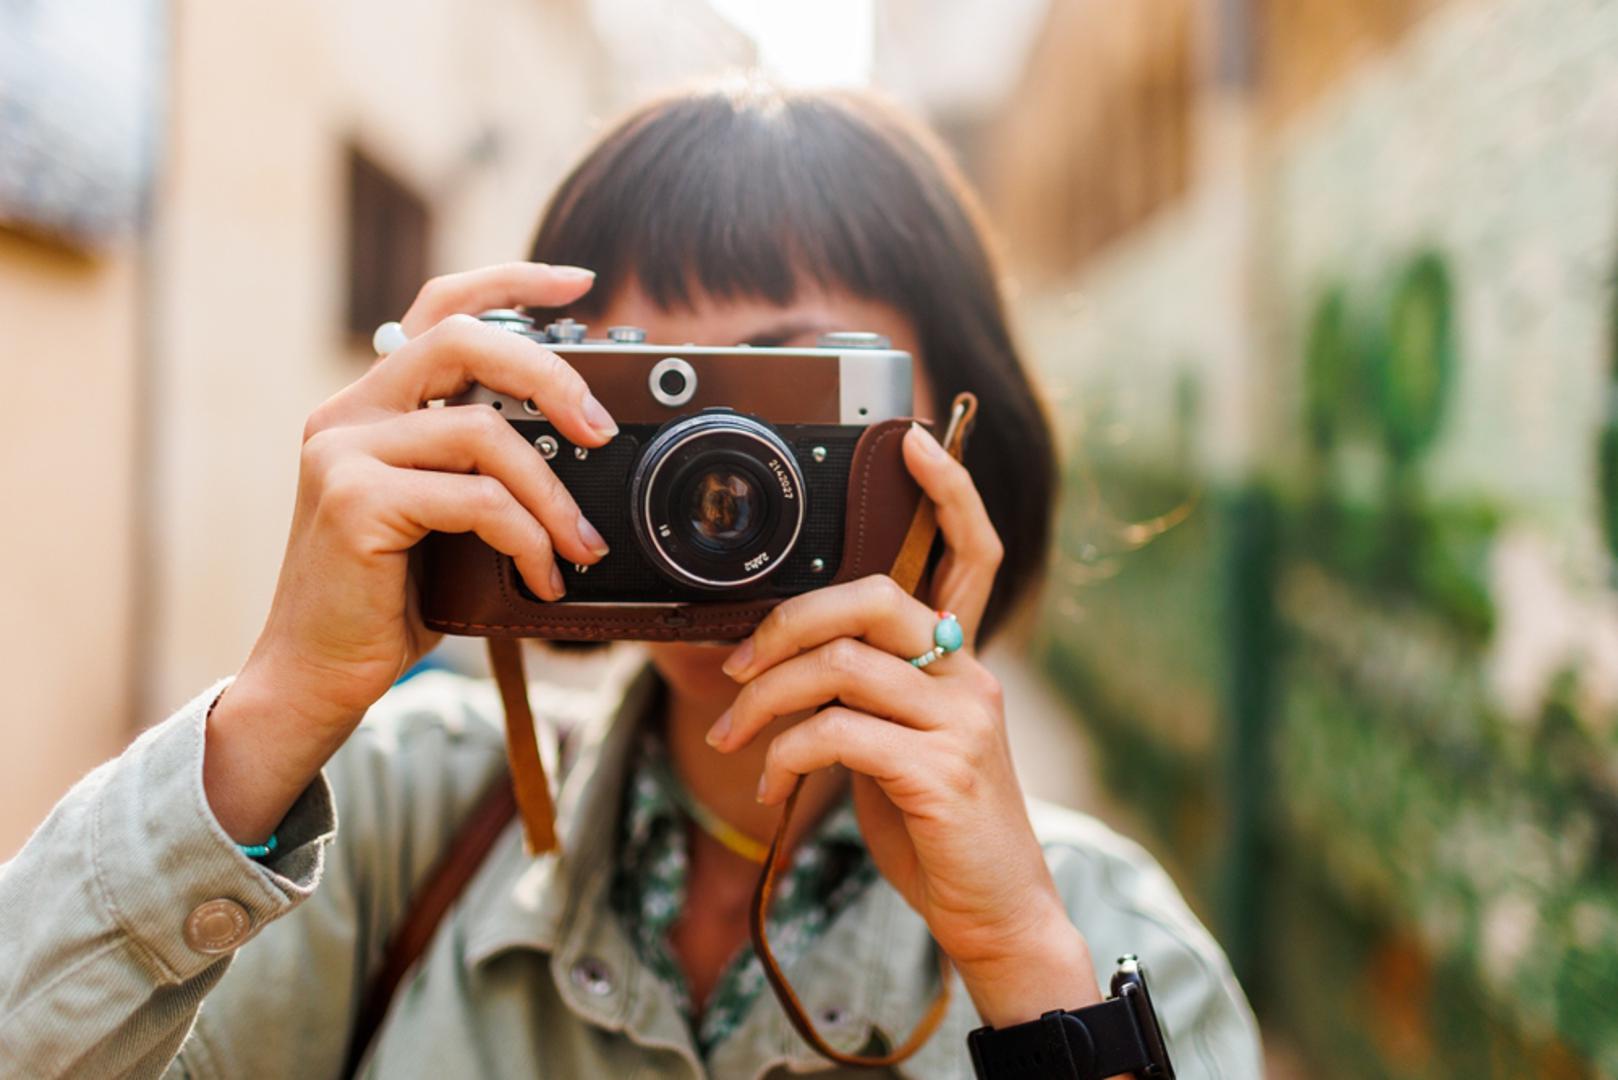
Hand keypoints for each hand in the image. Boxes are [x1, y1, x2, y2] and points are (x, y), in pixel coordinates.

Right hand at [206, 263, 613, 840]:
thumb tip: (578, 445)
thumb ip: (480, 466)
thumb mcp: (443, 517)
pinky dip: (528, 538)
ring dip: (553, 494)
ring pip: (484, 432)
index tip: (577, 281)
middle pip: (464, 342)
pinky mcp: (355, 501)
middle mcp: (348, 413)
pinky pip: (476, 498)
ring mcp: (345, 452)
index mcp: (372, 405)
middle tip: (602, 428)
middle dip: (551, 375)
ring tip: (582, 546)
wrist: (316, 675)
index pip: (440, 310)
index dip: (510, 282)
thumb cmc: (387, 600)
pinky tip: (543, 577)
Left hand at [710, 422, 1101, 1025]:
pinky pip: (836, 732)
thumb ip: (866, 695)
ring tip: (731, 738)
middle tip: (734, 667)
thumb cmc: (937, 826)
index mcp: (962, 663)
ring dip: (763, 700)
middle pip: (873, 598)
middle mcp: (970, 678)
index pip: (973, 554)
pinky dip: (784, 753)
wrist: (994, 913)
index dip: (949, 491)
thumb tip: (788, 663)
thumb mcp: (901, 747)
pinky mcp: (940, 773)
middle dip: (785, 622)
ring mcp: (961, 724)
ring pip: (839, 665)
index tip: (914, 440)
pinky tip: (771, 784)